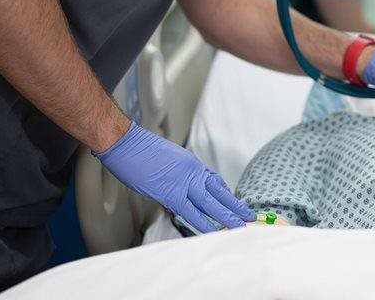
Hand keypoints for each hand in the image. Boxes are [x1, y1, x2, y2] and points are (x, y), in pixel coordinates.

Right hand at [94, 122, 253, 232]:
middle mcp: (192, 171)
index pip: (213, 180)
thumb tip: (177, 185)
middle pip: (218, 192)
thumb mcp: (166, 158)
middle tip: (249, 216)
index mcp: (190, 163)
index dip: (224, 194)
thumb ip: (176, 173)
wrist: (126, 143)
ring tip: (240, 227)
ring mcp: (183, 182)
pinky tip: (214, 231)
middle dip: (234, 206)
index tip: (233, 203)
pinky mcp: (171, 193)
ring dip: (226, 217)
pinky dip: (204, 223)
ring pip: (211, 203)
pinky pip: (192, 212)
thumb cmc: (138, 150)